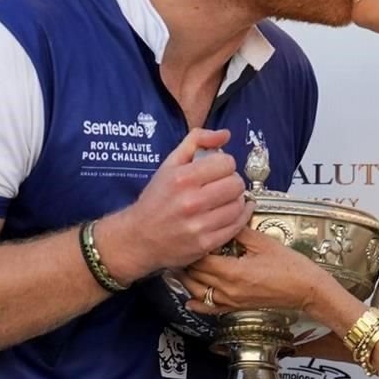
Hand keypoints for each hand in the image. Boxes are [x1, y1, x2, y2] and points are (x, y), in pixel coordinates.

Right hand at [101, 128, 254, 280]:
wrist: (138, 238)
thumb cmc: (156, 198)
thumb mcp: (170, 163)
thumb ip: (197, 141)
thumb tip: (225, 134)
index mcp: (183, 178)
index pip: (227, 163)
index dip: (225, 164)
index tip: (218, 169)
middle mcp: (191, 201)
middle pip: (236, 184)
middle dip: (232, 181)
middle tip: (223, 184)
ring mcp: (199, 225)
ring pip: (238, 205)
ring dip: (236, 200)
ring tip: (225, 199)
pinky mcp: (205, 244)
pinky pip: (236, 226)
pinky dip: (239, 217)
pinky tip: (232, 212)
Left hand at [180, 227, 330, 313]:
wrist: (306, 289)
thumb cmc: (290, 266)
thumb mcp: (263, 242)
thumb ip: (239, 231)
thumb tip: (224, 217)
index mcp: (232, 271)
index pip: (200, 259)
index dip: (193, 246)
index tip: (189, 235)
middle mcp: (228, 289)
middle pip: (195, 276)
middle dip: (187, 261)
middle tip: (182, 246)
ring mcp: (231, 301)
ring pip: (198, 293)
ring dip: (188, 280)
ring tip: (183, 265)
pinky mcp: (236, 307)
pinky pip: (210, 309)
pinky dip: (197, 304)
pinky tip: (190, 299)